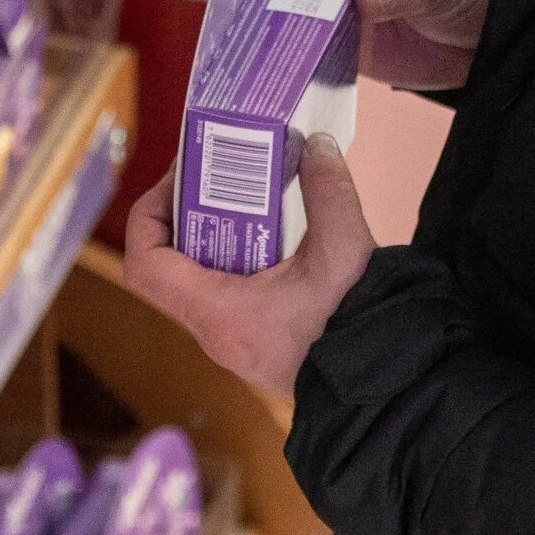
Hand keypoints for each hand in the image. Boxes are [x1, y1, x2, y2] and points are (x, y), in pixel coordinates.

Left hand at [122, 136, 375, 399]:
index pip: (146, 265)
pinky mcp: (256, 342)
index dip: (149, 214)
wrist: (388, 389)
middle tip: (217, 179)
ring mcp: (234, 341)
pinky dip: (237, 259)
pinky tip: (273, 233)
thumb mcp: (345, 251)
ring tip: (247, 198)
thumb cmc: (357, 329)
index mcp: (219, 313)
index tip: (179, 181)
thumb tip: (314, 145)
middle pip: (168, 267)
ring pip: (197, 281)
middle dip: (185, 215)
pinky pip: (225, 294)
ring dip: (213, 237)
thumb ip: (328, 191)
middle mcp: (216, 331)